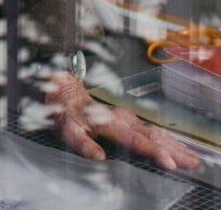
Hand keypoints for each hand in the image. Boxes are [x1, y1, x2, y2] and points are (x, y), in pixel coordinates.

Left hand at [47, 71, 199, 170]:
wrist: (65, 94)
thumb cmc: (67, 114)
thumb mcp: (68, 130)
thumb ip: (83, 144)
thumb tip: (98, 157)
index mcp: (110, 122)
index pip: (136, 140)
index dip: (154, 152)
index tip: (169, 162)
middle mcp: (123, 119)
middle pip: (152, 137)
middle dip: (173, 150)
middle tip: (191, 163)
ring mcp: (128, 118)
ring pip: (155, 132)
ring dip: (174, 145)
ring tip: (191, 157)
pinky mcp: (130, 120)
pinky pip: (152, 130)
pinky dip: (167, 139)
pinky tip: (177, 146)